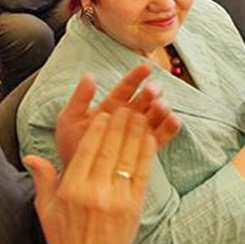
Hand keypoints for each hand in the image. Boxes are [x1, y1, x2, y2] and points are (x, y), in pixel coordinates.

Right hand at [27, 108, 155, 243]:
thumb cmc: (64, 237)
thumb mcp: (46, 207)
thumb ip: (43, 178)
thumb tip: (30, 156)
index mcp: (73, 188)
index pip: (88, 149)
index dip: (98, 129)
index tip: (104, 113)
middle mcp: (96, 191)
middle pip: (110, 149)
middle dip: (119, 124)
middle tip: (126, 106)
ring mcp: (117, 199)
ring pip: (128, 157)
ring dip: (135, 133)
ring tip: (140, 115)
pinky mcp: (134, 207)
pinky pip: (142, 174)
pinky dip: (146, 154)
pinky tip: (149, 138)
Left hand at [54, 64, 181, 166]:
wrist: (78, 175)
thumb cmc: (72, 147)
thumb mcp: (70, 119)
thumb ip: (80, 97)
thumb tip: (89, 75)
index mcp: (112, 106)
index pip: (126, 87)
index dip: (136, 77)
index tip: (147, 68)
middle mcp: (128, 116)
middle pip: (144, 100)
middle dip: (151, 93)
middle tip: (154, 91)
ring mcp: (138, 131)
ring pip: (154, 116)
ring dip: (161, 109)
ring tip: (162, 107)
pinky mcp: (145, 148)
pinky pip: (160, 136)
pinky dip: (169, 128)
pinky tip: (174, 121)